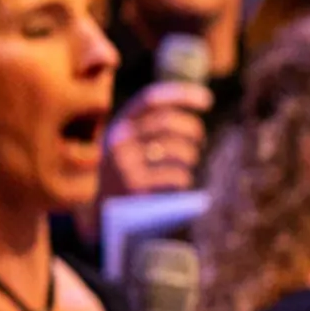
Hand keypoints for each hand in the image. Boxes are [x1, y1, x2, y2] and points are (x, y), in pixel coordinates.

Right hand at [100, 79, 211, 195]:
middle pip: (166, 122)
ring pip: (176, 148)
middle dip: (192, 128)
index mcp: (117, 126)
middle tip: (200, 138)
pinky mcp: (136, 187)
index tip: (207, 100)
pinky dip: (185, 177)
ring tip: (190, 161)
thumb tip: (191, 107)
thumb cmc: (125, 174)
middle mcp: (118, 141)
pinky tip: (182, 182)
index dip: (181, 95)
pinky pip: (175, 175)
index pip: (151, 99)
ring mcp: (125, 164)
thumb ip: (148, 127)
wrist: (101, 215)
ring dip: (191, 154)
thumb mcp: (128, 145)